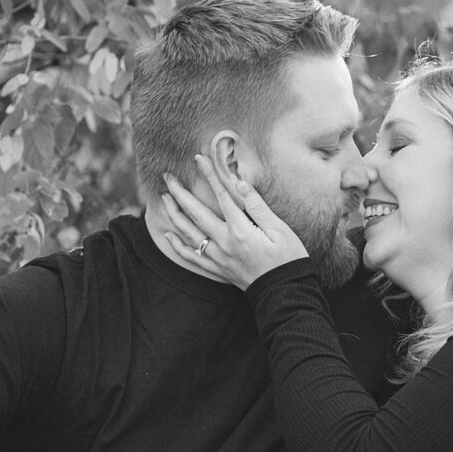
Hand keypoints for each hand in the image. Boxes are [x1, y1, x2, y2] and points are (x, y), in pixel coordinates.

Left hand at [161, 155, 307, 290]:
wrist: (285, 293)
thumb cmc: (288, 259)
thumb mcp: (280, 230)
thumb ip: (258, 206)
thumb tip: (240, 184)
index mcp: (240, 230)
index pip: (221, 195)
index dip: (209, 175)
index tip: (199, 158)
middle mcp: (224, 243)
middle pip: (195, 213)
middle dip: (180, 193)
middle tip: (167, 177)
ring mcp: (218, 258)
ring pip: (188, 233)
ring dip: (173, 214)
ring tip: (164, 198)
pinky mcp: (218, 270)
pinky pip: (192, 257)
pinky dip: (177, 246)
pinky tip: (168, 234)